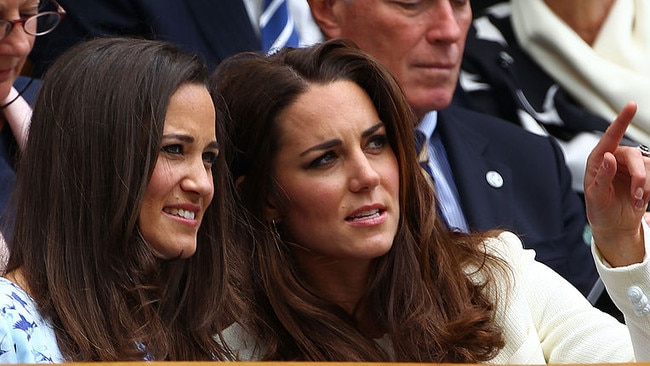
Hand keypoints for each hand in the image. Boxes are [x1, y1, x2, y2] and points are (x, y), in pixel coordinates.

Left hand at [584, 101, 646, 266]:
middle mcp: (615, 159)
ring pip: (647, 166)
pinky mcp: (644, 175)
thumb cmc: (599, 209)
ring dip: (643, 186)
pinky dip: (648, 190)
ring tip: (634, 199)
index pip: (610, 136)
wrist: (613, 225)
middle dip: (638, 176)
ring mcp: (631, 166)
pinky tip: (639, 200)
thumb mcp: (596, 196)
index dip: (622, 120)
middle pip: (634, 155)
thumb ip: (602, 176)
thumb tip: (609, 157)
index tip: (631, 106)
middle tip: (636, 193)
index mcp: (598, 160)